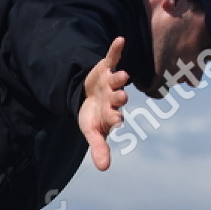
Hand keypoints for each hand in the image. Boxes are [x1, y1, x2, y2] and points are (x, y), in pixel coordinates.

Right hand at [77, 37, 129, 171]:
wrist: (88, 97)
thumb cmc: (93, 116)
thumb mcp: (91, 132)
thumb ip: (98, 148)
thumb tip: (104, 169)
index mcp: (111, 113)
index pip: (113, 117)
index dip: (114, 118)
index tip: (116, 121)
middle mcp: (114, 97)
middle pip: (117, 97)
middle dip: (118, 97)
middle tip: (121, 97)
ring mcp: (111, 82)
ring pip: (116, 79)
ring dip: (118, 78)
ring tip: (123, 76)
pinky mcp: (106, 67)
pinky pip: (113, 57)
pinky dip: (116, 49)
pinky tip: (121, 40)